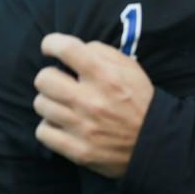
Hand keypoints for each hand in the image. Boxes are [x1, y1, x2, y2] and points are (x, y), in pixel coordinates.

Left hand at [34, 33, 153, 178]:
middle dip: (50, 76)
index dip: (51, 43)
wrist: (154, 142)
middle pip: (43, 79)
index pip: (65, 49)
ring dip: (50, 101)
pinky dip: (49, 127)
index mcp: (105, 76)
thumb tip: (77, 48)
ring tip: (63, 104)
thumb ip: (102, 52)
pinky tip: (62, 124)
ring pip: (40, 104)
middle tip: (60, 81)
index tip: (50, 47)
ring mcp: (82, 127)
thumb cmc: (140, 100)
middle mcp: (90, 100)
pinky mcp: (77, 150)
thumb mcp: (130, 68)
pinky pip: (42, 132)